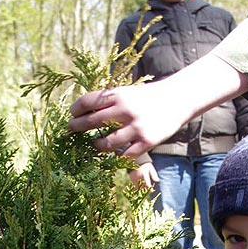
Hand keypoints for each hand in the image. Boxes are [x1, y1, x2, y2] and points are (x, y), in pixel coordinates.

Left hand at [69, 82, 185, 157]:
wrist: (176, 100)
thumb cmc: (146, 98)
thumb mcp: (127, 92)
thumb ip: (109, 101)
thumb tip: (84, 111)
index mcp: (119, 95)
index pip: (89, 102)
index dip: (76, 109)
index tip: (72, 114)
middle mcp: (126, 110)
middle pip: (92, 122)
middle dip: (77, 127)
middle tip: (71, 130)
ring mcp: (136, 128)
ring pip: (106, 143)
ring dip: (96, 145)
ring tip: (95, 144)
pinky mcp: (146, 143)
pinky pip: (124, 156)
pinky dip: (116, 156)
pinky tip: (113, 153)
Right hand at [128, 162, 158, 189]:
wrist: (136, 160)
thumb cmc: (145, 164)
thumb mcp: (150, 168)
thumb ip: (154, 175)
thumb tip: (157, 181)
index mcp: (144, 175)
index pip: (147, 185)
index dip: (150, 189)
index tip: (152, 190)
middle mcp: (138, 178)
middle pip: (142, 187)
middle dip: (146, 189)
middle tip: (148, 190)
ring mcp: (134, 178)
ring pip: (138, 187)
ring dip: (141, 189)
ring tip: (144, 188)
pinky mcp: (131, 179)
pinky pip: (134, 185)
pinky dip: (137, 187)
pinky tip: (140, 186)